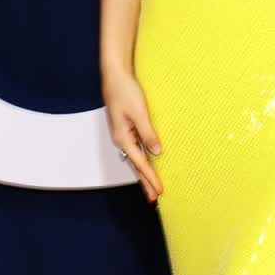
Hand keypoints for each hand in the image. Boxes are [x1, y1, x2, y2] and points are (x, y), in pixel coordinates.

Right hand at [103, 68, 163, 201]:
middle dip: (145, 182)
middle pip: (135, 165)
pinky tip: (147, 164)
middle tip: (154, 198)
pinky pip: (135, 149)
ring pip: (135, 158)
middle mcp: (121, 139)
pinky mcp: (126, 128)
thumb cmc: (125, 91)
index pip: (140, 163)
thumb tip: (156, 152)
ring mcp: (123, 134)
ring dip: (143, 173)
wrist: (115, 76)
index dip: (151, 178)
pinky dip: (142, 160)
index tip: (159, 190)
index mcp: (122, 137)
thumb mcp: (139, 112)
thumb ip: (148, 133)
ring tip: (151, 186)